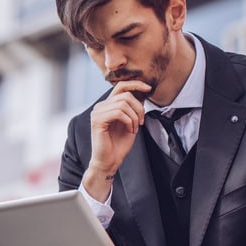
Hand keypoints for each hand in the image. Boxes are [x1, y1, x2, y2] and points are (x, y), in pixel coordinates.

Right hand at [83, 81, 149, 201]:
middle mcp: (100, 106)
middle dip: (139, 107)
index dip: (135, 84)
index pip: (121, 86)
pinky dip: (129, 121)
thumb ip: (133, 108)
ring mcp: (97, 113)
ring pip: (123, 103)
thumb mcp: (131, 123)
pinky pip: (118, 112)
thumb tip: (142, 93)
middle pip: (125, 94)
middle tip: (142, 122)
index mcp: (107, 105)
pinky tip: (130, 130)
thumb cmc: (118, 145)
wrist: (109, 162)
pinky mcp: (97, 121)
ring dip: (135, 116)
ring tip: (135, 128)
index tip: (148, 88)